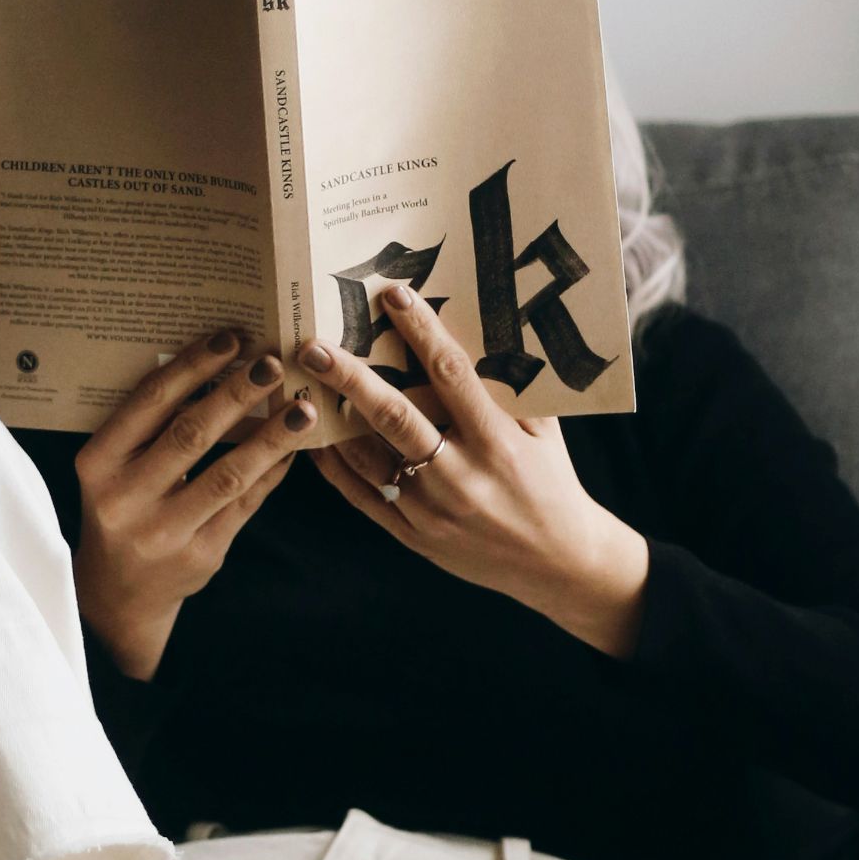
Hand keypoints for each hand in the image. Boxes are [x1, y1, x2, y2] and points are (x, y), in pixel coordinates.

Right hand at [73, 329, 316, 679]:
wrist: (117, 592)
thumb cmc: (121, 507)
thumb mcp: (114, 466)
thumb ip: (150, 425)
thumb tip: (218, 364)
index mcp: (98, 463)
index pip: (150, 403)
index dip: (193, 366)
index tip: (230, 337)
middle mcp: (125, 499)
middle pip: (191, 434)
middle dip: (237, 393)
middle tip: (273, 362)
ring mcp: (164, 532)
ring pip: (228, 474)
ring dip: (270, 437)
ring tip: (302, 408)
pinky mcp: (201, 556)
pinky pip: (246, 505)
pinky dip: (272, 472)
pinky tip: (293, 448)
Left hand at [302, 285, 648, 657]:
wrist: (557, 564)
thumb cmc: (552, 483)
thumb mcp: (545, 433)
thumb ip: (513, 389)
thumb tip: (483, 332)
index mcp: (497, 441)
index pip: (452, 375)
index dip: (421, 331)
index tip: (393, 295)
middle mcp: (462, 475)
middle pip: (395, 416)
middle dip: (350, 378)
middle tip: (313, 347)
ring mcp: (433, 510)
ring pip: (368, 458)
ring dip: (331, 421)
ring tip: (301, 387)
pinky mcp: (414, 536)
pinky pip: (363, 497)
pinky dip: (335, 468)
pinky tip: (314, 440)